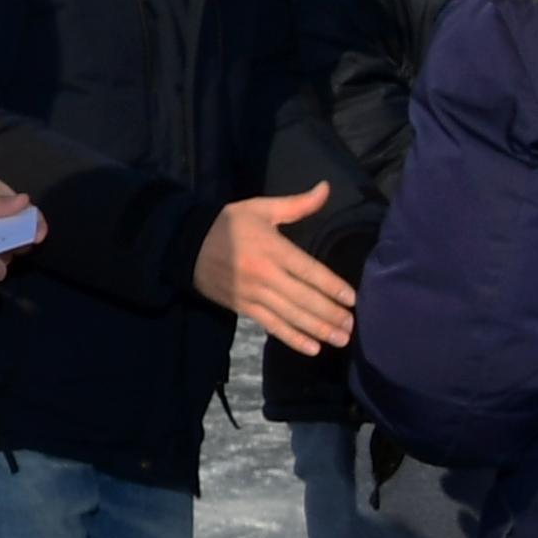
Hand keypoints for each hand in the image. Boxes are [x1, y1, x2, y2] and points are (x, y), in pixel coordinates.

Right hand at [196, 182, 355, 354]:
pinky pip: (271, 325)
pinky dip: (291, 338)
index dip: (332, 286)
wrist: (184, 243)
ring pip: (290, 315)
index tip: (353, 299)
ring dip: (317, 329)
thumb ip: (296, 204)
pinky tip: (311, 348)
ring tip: (341, 340)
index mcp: (272, 248)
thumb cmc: (228, 224)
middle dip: (331, 314)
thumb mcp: (260, 208)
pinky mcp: (242, 307)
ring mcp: (252, 294)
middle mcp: (264, 274)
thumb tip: (326, 188)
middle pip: (304, 298)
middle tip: (353, 326)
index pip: (309, 270)